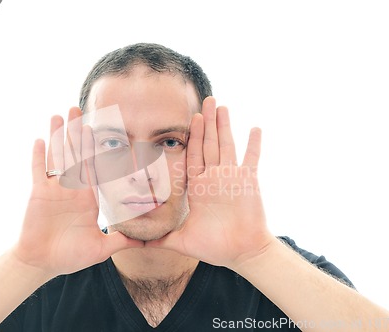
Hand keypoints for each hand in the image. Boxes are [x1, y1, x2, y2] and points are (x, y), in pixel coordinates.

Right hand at [13, 107, 142, 276]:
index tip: (100, 129)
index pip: (94, 166)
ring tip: (59, 115)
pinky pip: (38, 172)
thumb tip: (145, 242)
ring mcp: (54, 190)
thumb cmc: (71, 256)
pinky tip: (40, 140)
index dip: (96, 147)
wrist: (44, 263)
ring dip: (58, 136)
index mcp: (87, 197)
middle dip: (77, 131)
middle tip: (78, 109)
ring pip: (57, 157)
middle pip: (75, 153)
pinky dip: (38, 157)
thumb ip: (121, 242)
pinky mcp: (38, 195)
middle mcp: (71, 189)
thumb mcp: (101, 248)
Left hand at [147, 97, 273, 269]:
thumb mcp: (181, 241)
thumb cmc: (215, 247)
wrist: (241, 254)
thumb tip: (133, 245)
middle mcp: (215, 178)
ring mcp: (232, 178)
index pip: (193, 155)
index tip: (188, 118)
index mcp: (199, 186)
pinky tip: (255, 128)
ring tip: (221, 105)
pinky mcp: (249, 182)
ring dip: (224, 125)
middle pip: (209, 143)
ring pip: (227, 144)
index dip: (191, 136)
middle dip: (206, 121)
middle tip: (205, 99)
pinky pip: (252, 159)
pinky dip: (254, 144)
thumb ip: (159, 240)